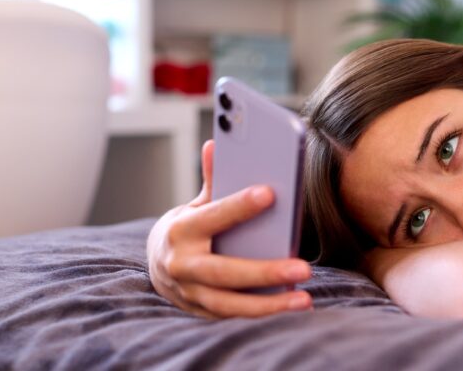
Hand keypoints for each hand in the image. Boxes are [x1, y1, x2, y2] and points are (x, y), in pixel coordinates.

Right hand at [146, 140, 312, 317]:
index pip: (213, 217)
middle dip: (264, 272)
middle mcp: (182, 266)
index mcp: (181, 231)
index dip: (239, 205)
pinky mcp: (202, 313)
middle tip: (303, 268)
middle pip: (225, 273)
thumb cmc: (189, 228)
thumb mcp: (196, 203)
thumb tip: (216, 144)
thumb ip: (213, 180)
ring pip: (230, 305)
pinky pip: (234, 318)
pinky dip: (262, 316)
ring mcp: (191, 294)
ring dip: (269, 305)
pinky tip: (293, 309)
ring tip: (304, 299)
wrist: (158, 265)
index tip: (270, 193)